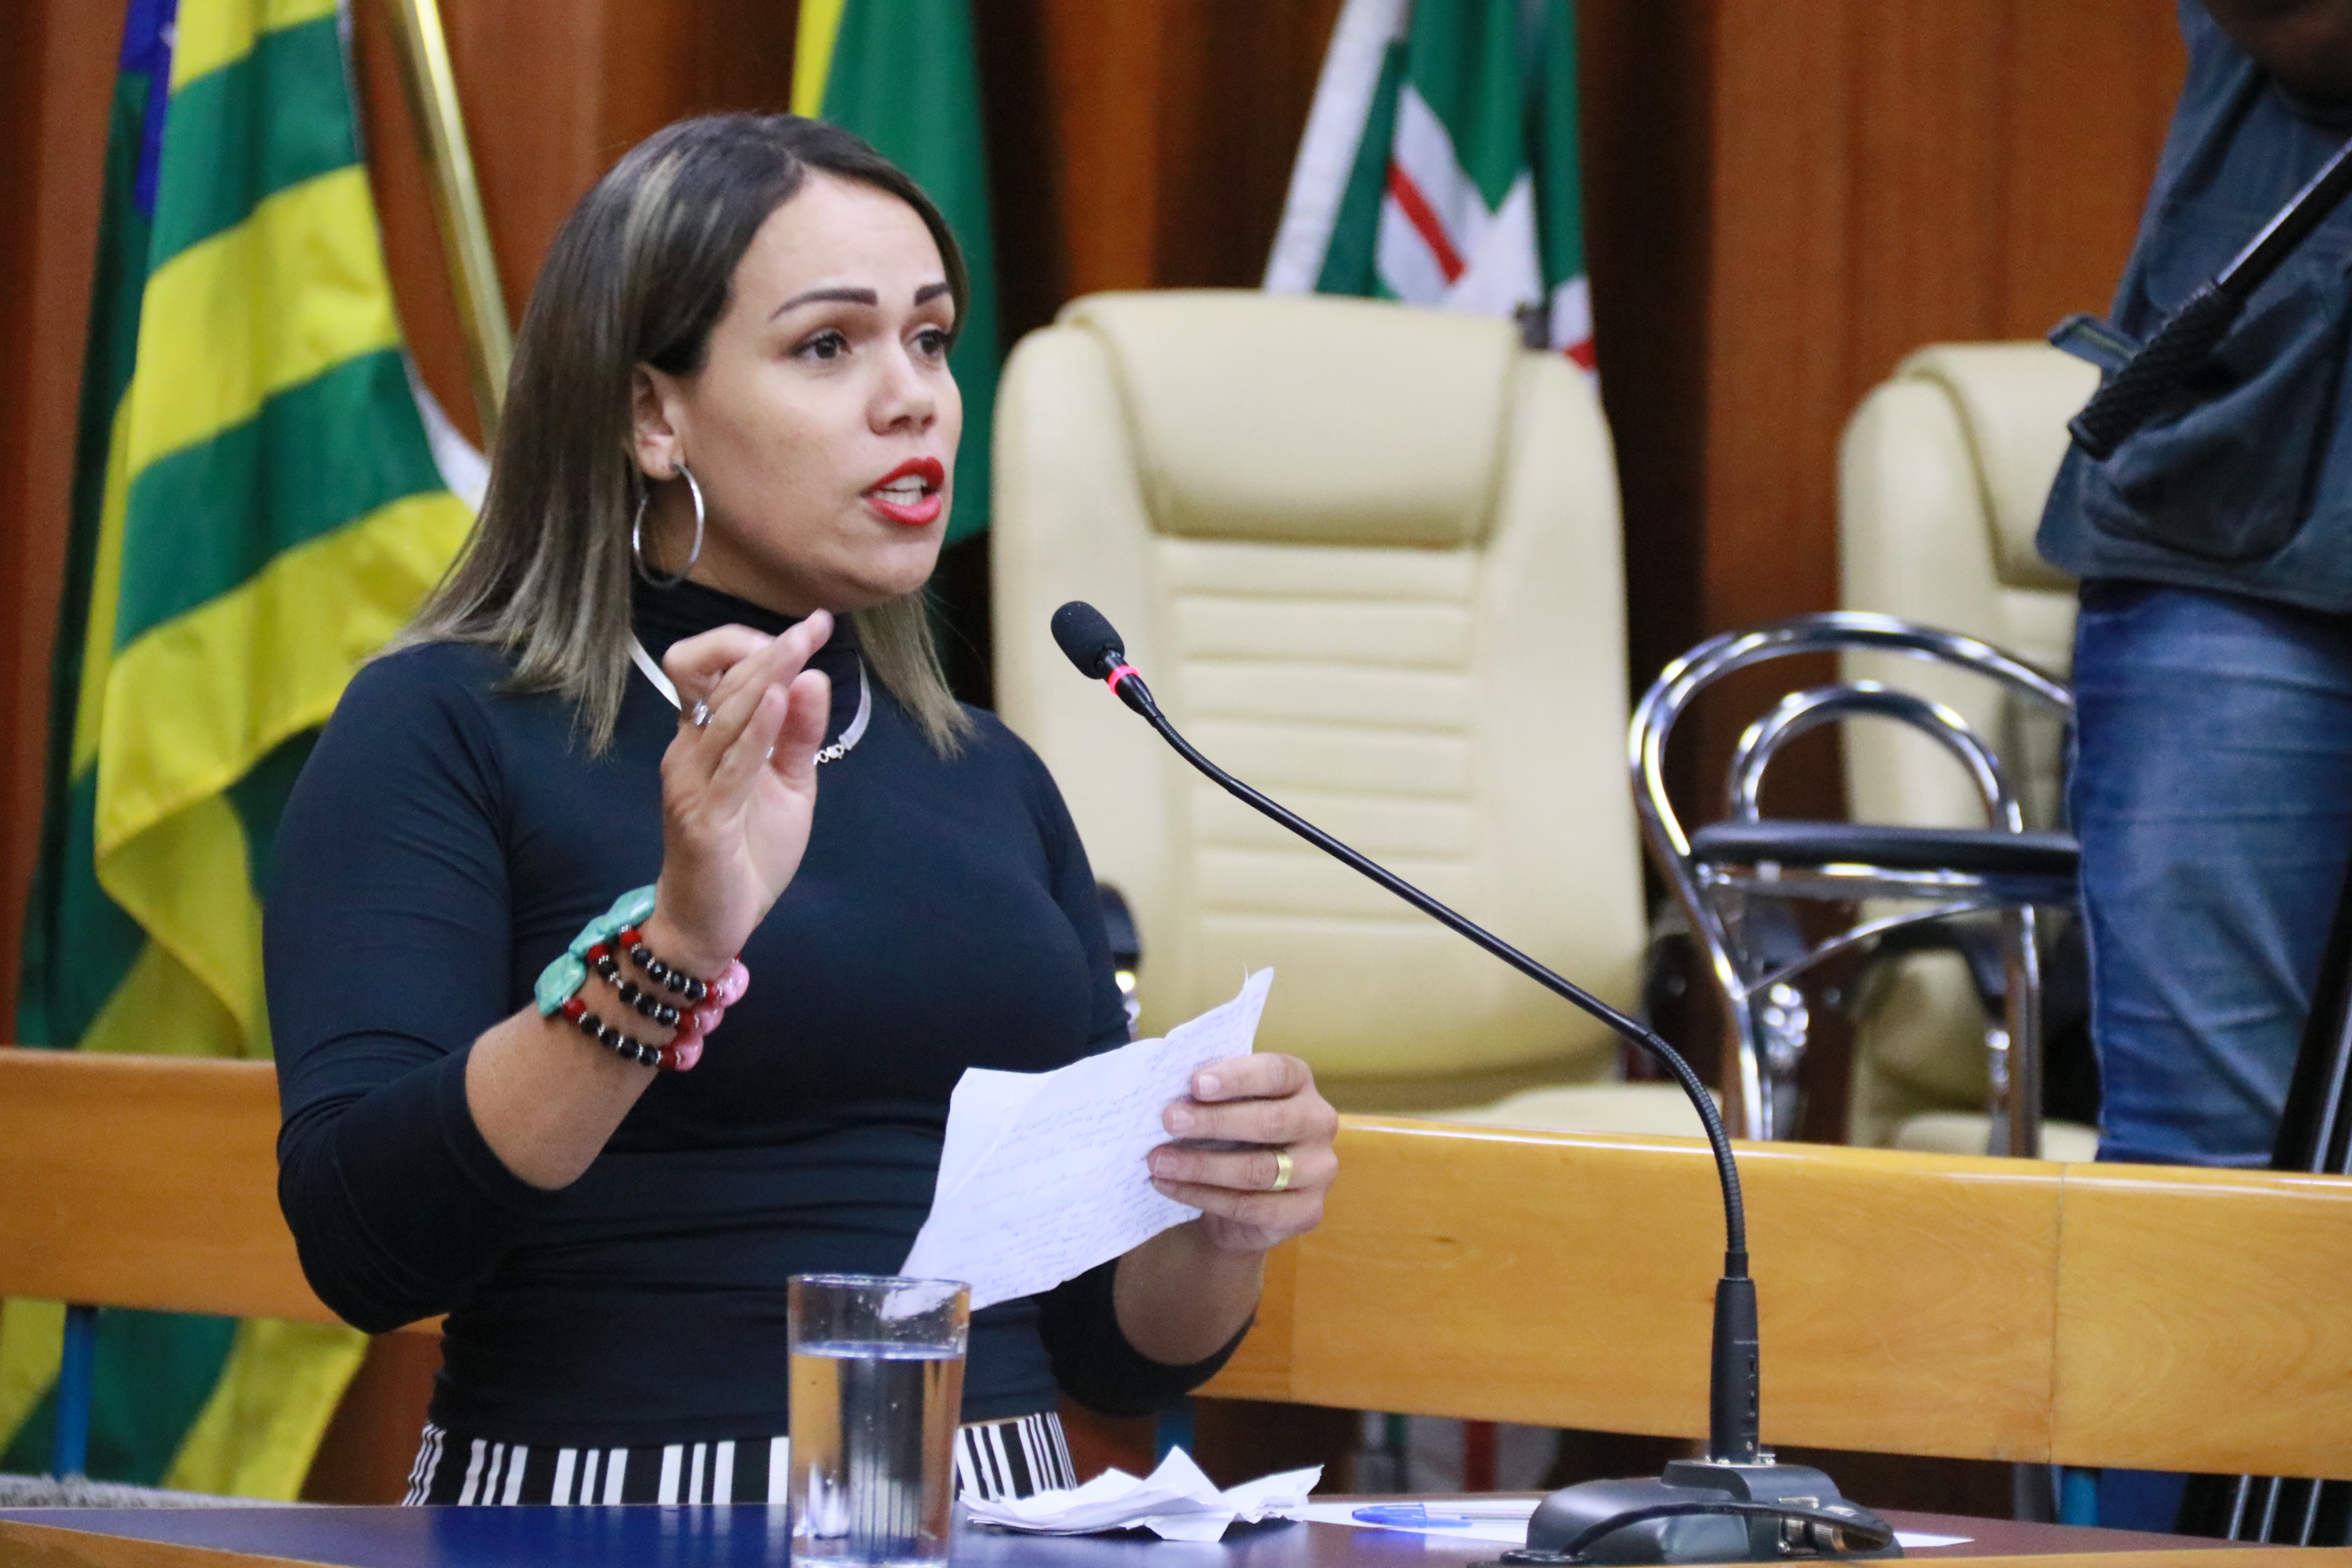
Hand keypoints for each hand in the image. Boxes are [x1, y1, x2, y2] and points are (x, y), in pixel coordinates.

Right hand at [640, 613, 833, 975]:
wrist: (711, 923)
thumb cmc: (746, 852)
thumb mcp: (788, 786)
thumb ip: (798, 736)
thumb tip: (813, 677)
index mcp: (705, 738)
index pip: (713, 667)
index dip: (755, 642)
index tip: (811, 627)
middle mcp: (689, 750)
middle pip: (717, 677)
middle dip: (768, 649)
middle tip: (812, 628)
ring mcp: (691, 782)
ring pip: (723, 711)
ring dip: (764, 676)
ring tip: (799, 648)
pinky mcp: (703, 818)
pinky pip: (730, 765)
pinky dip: (756, 730)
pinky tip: (778, 702)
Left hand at [1146, 1053, 1337, 1253]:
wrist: (1242, 1200)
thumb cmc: (1230, 1136)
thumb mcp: (1225, 1106)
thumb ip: (1208, 1094)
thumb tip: (1166, 1087)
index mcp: (1300, 1084)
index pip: (1277, 1072)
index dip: (1238, 1076)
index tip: (1195, 1084)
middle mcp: (1319, 1123)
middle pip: (1271, 1122)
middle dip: (1215, 1121)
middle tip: (1169, 1120)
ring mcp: (1319, 1171)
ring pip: (1258, 1170)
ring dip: (1201, 1166)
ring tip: (1158, 1160)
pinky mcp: (1306, 1212)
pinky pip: (1250, 1207)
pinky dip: (1203, 1196)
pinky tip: (1169, 1186)